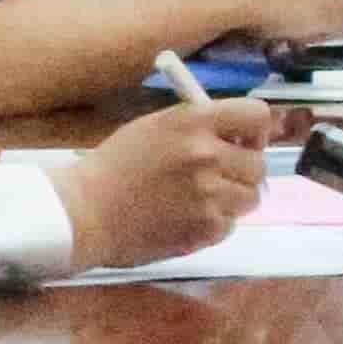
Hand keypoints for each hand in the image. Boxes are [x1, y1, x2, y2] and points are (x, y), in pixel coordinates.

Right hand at [57, 99, 273, 272]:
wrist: (84, 212)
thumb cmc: (115, 166)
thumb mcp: (157, 127)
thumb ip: (200, 127)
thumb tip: (239, 135)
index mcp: (195, 121)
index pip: (258, 115)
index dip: (255, 130)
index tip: (244, 142)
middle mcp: (208, 155)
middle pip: (258, 164)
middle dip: (243, 171)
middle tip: (220, 177)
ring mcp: (209, 194)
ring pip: (250, 197)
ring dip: (231, 199)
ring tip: (200, 200)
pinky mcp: (204, 229)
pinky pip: (230, 225)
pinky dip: (214, 224)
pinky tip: (186, 219)